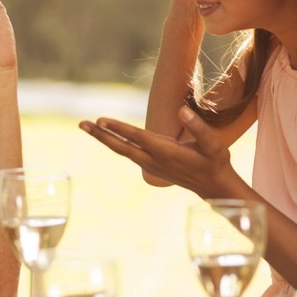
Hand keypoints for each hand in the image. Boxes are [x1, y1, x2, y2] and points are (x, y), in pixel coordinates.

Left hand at [79, 107, 240, 197]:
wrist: (214, 186)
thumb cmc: (216, 162)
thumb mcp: (213, 144)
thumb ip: (198, 127)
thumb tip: (182, 110)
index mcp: (166, 152)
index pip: (137, 137)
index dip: (118, 128)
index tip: (100, 120)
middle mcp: (154, 160)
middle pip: (121, 147)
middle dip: (100, 135)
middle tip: (81, 123)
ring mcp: (151, 165)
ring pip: (123, 150)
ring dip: (105, 139)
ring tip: (88, 126)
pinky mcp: (152, 166)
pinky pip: (129, 153)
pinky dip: (116, 143)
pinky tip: (107, 137)